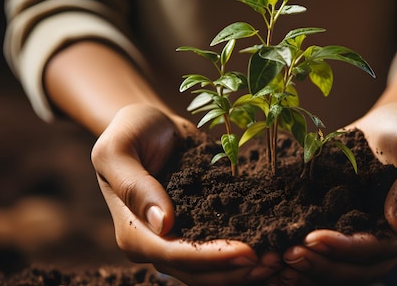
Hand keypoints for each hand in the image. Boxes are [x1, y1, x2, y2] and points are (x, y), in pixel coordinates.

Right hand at [92, 104, 280, 284]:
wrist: (151, 125)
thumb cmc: (130, 132)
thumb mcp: (118, 150)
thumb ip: (134, 185)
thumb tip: (162, 223)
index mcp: (133, 232)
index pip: (173, 254)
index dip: (211, 258)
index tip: (248, 252)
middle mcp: (156, 245)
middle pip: (197, 272)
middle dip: (235, 271)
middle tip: (274, 261)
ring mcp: (179, 241)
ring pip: (212, 271)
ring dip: (244, 270)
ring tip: (279, 259)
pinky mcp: (199, 231)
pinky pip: (222, 253)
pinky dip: (245, 256)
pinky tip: (273, 247)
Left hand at [278, 102, 396, 284]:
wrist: (393, 124)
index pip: (380, 248)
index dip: (346, 248)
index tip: (312, 238)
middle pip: (360, 268)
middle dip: (323, 265)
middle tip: (287, 254)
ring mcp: (373, 240)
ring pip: (343, 269)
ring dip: (312, 268)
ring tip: (279, 259)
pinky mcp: (351, 231)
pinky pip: (331, 255)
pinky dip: (309, 258)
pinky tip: (280, 254)